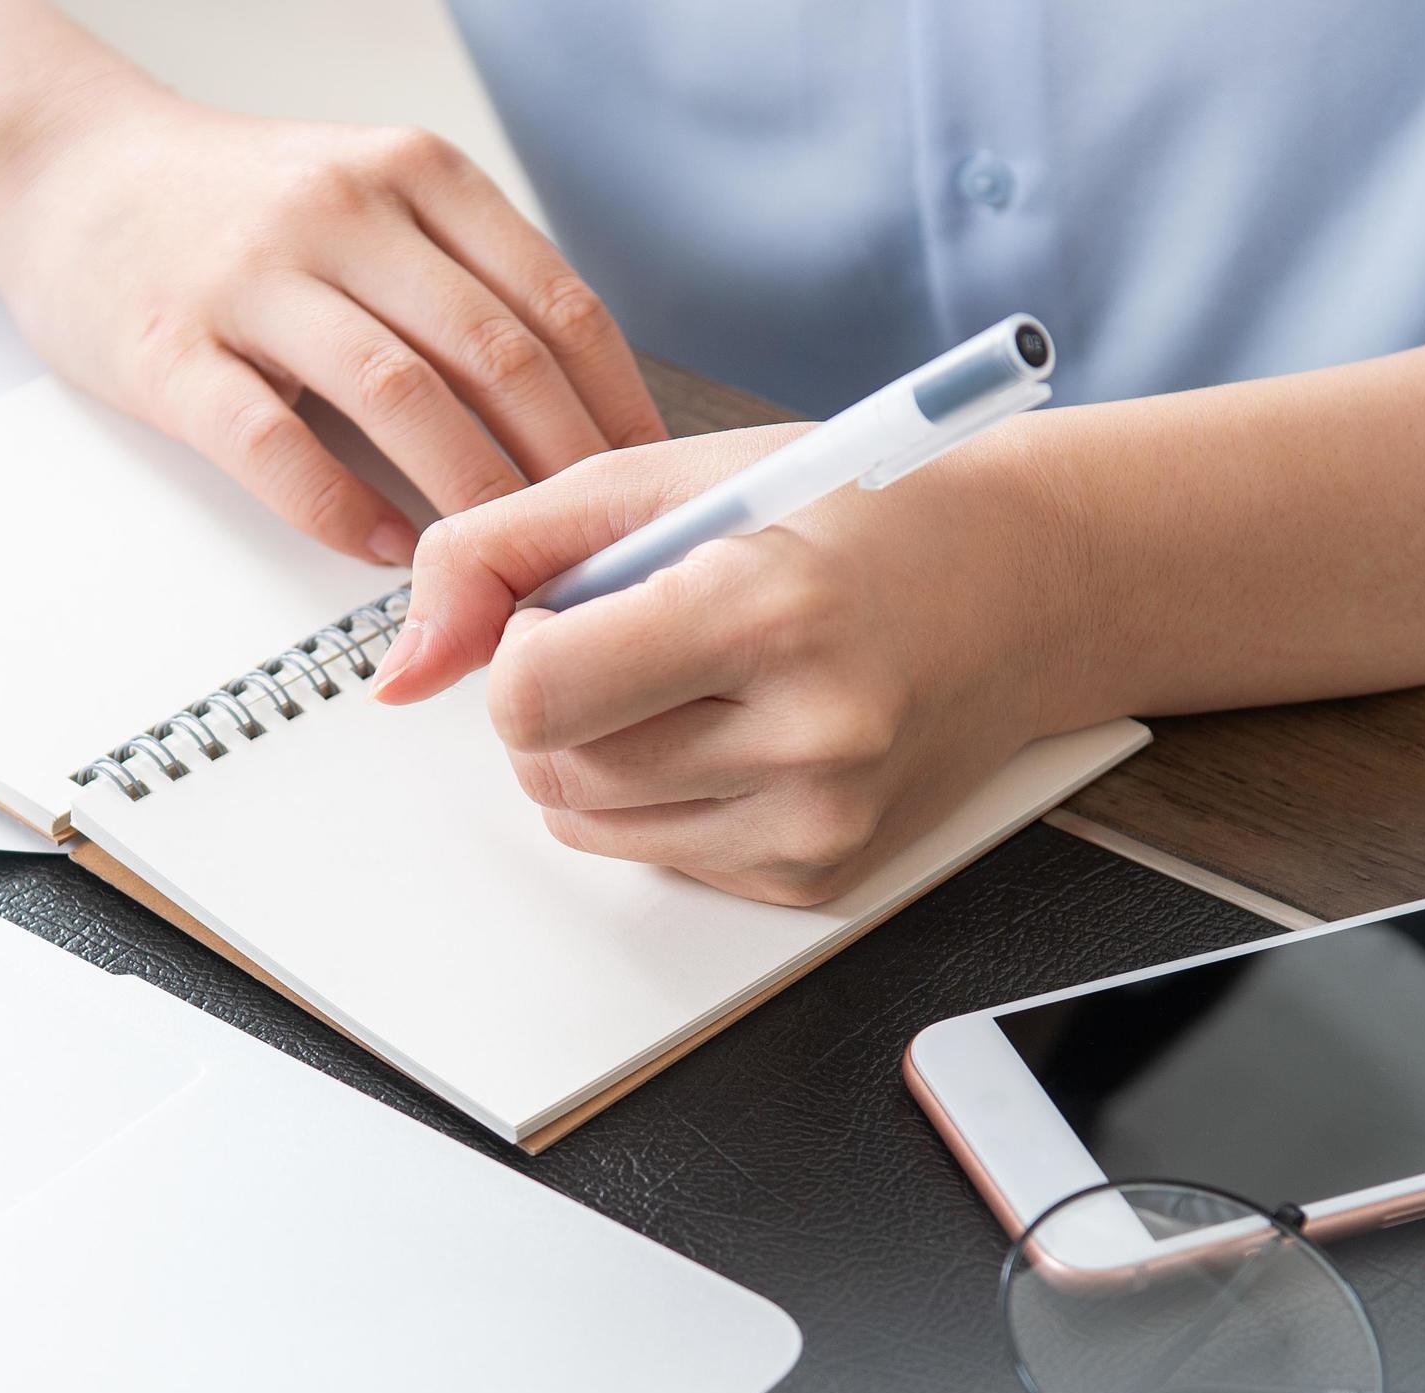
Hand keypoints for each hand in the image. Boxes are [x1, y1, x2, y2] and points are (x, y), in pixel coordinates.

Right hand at [0, 84, 666, 564]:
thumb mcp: (372, 201)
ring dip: (470, 501)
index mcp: (415, 176)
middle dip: (563, 474)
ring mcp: (252, 278)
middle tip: (595, 559)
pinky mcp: (172, 350)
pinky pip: (276, 447)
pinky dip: (344, 512)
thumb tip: (582, 416)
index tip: (650, 492)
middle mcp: (342, 211)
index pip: (557, 303)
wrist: (64, 171)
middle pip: (495, 357)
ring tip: (507, 572)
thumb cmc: (231, 211)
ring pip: (400, 399)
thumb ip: (466, 282)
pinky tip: (387, 553)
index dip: (617, 411)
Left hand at [376, 424, 1089, 905]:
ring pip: (588, 825)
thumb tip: (397, 670)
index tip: (565, 613)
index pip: (534, 694)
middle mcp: (807, 735)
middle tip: (639, 634)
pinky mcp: (819, 878)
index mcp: (769, 610)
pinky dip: (665, 795)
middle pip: (551, 770)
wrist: (1027, 588)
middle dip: (553, 704)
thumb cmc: (862, 517)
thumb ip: (505, 549)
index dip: (517, 653)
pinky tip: (742, 727)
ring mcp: (819, 824)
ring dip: (597, 753)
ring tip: (691, 675)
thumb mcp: (675, 482)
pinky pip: (660, 856)